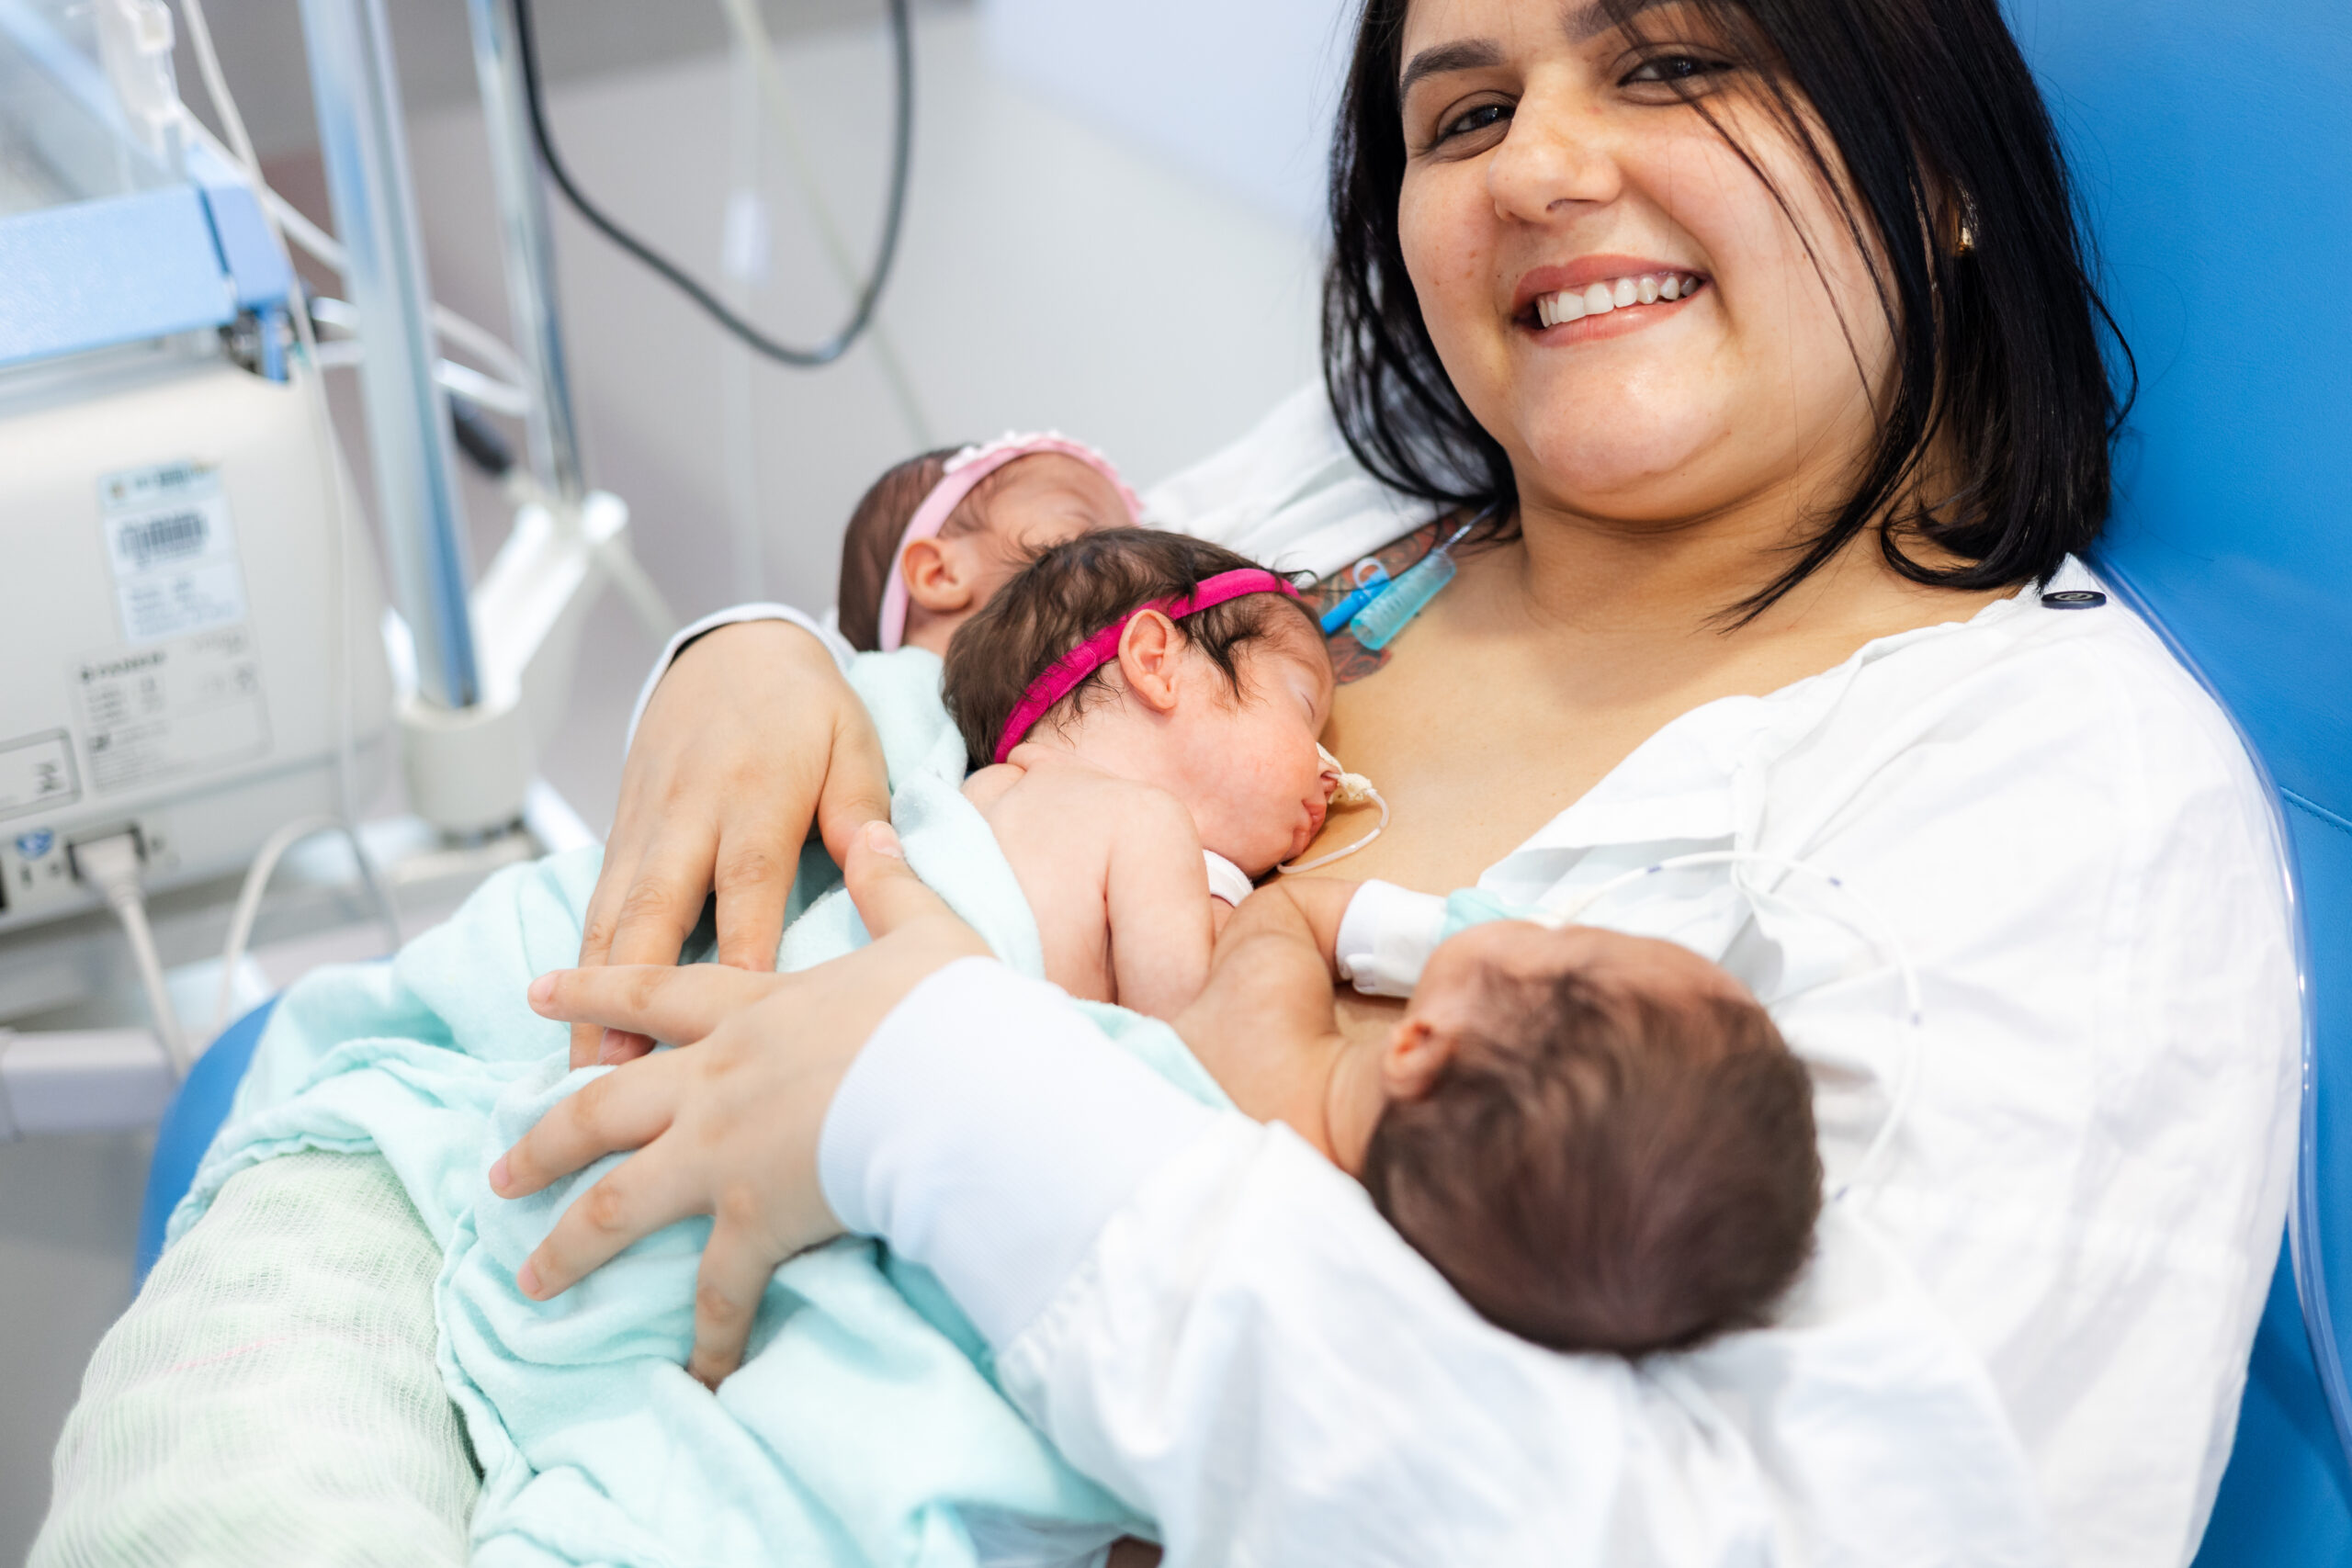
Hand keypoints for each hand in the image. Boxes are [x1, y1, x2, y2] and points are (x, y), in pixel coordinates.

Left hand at [495, 822, 990, 1385]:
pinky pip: (717, 1293)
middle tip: (495, 1169)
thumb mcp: (923, 932)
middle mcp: (716, 1080)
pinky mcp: (752, 1218)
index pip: (655, 993)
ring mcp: (723, 1152)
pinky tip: (696, 1378)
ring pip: (615, 1203)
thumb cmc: (951, 1008)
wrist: (959, 1080)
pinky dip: (707, 1339)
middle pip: (603, 1107)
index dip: (593, 990)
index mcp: (756, 1010)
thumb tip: (877, 828)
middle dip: (542, 1138)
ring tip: (528, 1277)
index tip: (535, 993)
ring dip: (567, 1243)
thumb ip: (890, 883)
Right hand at [577, 620, 891, 1067]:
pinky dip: (580, 970)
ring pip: (608, 919)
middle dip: (630, 996)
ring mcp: (644, 829)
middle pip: (653, 910)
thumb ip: (860, 805)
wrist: (729, 652)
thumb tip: (879, 861)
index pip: (747, 881)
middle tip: (621, 1074)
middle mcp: (687, 816)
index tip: (740, 1018)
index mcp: (755, 794)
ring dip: (589, 998)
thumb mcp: (852, 737)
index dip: (743, 950)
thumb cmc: (806, 707)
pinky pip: (595, 909)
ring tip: (580, 1078)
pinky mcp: (620, 837)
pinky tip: (569, 1029)